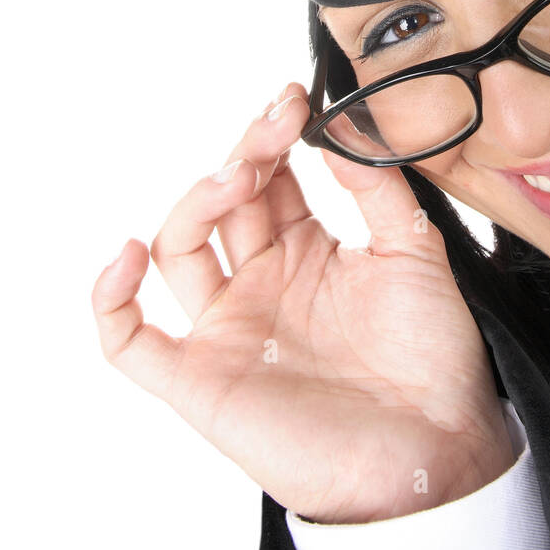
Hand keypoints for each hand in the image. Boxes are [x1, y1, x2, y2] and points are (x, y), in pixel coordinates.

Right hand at [92, 85, 514, 523]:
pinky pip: (129, 341)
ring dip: (196, 201)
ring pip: (178, 248)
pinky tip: (129, 252)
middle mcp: (261, 283)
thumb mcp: (415, 253)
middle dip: (245, 153)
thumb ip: (377, 189)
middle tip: (276, 124)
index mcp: (305, 250)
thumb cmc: (433, 359)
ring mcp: (227, 329)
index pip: (270, 178)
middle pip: (224, 202)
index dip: (274, 136)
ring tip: (237, 177)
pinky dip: (110, 297)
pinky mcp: (201, 380)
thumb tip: (338, 129)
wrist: (439, 450)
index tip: (295, 100)